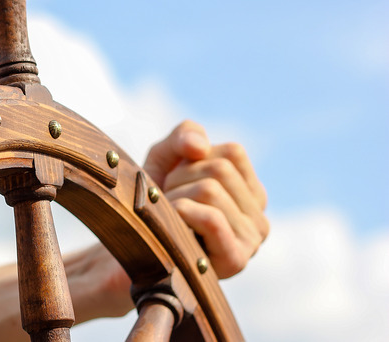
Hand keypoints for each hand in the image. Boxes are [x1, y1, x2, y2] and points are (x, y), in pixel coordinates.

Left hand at [144, 120, 268, 277]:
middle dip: (180, 178)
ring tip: (169, 218)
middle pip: (220, 170)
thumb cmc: (156, 201)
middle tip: (168, 202)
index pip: (233, 153)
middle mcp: (259, 216)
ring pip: (210, 190)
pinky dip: (183, 213)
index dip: (194, 160)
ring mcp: (252, 239)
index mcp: (251, 192)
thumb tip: (199, 147)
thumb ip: (184, 135)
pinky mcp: (235, 259)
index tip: (178, 181)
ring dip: (174, 198)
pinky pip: (211, 218)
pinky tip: (173, 226)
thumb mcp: (166, 158)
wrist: (135, 246)